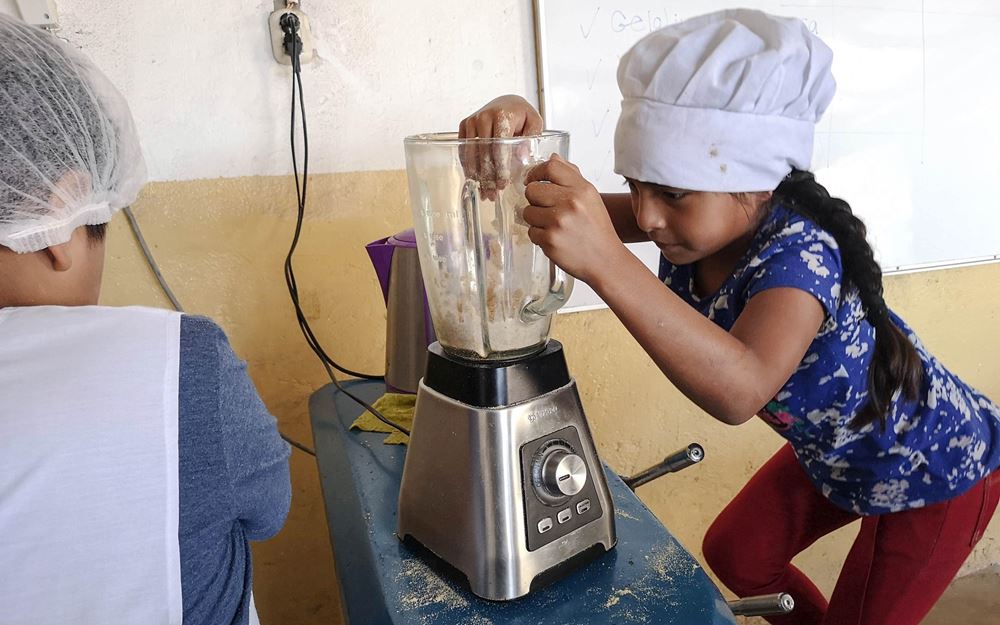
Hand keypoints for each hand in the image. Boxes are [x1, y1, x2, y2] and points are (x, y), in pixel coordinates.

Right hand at [458, 95, 542, 200]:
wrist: (507, 102)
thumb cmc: (522, 114)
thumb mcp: (534, 123)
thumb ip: (531, 138)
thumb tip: (521, 156)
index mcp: (503, 115)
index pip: (499, 147)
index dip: (500, 168)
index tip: (502, 184)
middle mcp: (484, 116)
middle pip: (484, 153)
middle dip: (488, 177)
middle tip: (493, 194)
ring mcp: (472, 121)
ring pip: (471, 154)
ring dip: (477, 176)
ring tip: (484, 193)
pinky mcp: (464, 125)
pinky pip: (464, 151)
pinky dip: (469, 167)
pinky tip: (475, 181)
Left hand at [523, 155, 627, 284]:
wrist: (605, 260)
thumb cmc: (597, 229)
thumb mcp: (590, 197)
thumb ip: (571, 176)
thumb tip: (553, 157)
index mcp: (581, 189)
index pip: (550, 167)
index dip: (536, 172)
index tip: (532, 179)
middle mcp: (570, 202)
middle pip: (532, 190)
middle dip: (535, 200)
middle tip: (546, 209)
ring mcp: (558, 222)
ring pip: (528, 212)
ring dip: (536, 220)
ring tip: (553, 226)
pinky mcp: (549, 240)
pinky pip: (531, 232)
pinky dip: (539, 236)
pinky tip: (554, 238)